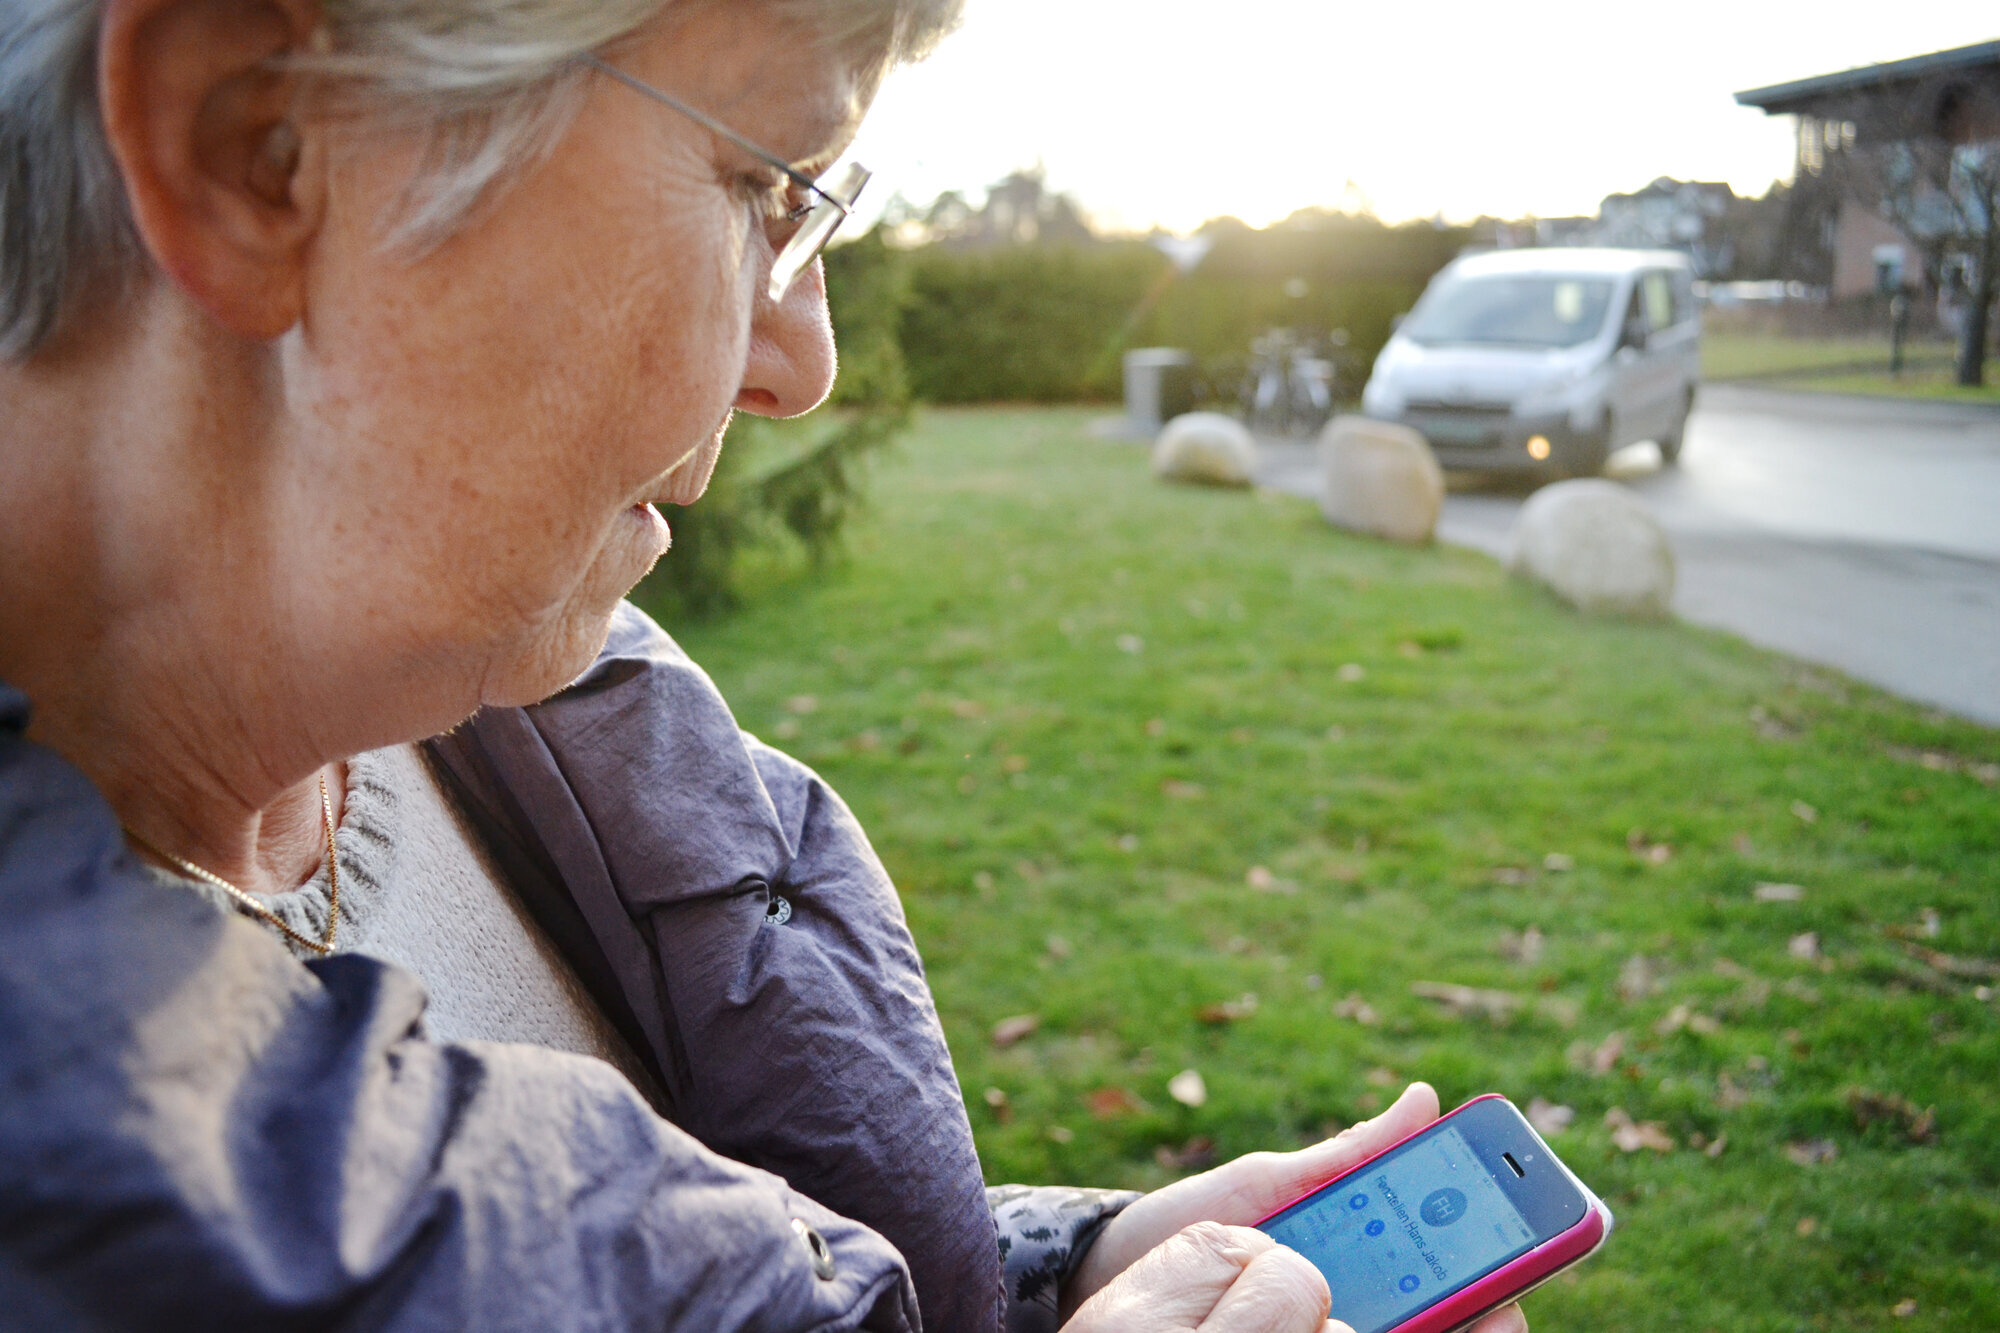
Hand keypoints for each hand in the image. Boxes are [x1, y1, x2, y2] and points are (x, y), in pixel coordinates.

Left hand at [1063, 1083, 1525, 1332]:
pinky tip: (1351, 1326)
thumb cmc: (1196, 1227)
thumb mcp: (1268, 1184)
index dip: (1514, 1259)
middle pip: (1459, 1318)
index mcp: (1373, 1265)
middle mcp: (1365, 1313)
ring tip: (1427, 1312)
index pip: (1465, 1270)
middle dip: (1486, 1302)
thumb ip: (1348, 1157)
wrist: (1109, 1278)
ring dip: (1437, 1324)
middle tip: (1492, 1292)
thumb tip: (1424, 1098)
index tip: (1533, 1234)